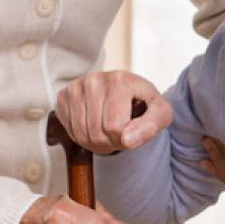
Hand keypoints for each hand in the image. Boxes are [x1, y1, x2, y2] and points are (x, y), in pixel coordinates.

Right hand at [55, 70, 172, 153]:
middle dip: (110, 143)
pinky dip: (82, 137)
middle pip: (97, 133)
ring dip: (96, 143)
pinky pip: (69, 130)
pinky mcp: (64, 96)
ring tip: (108, 132)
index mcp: (120, 80)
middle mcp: (95, 79)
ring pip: (81, 134)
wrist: (127, 95)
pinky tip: (93, 127)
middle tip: (119, 135)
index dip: (124, 140)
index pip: (114, 127)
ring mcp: (76, 87)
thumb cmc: (145, 106)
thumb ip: (151, 127)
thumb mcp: (161, 115)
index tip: (131, 132)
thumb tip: (127, 139)